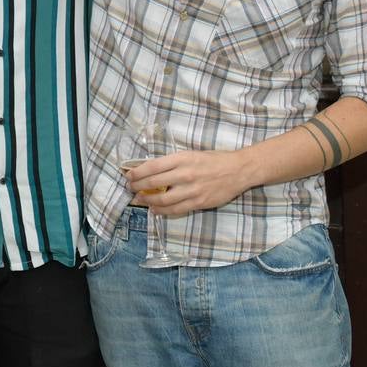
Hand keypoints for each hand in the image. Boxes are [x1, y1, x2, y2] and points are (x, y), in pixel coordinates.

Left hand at [126, 148, 252, 214]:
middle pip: (154, 184)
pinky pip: (176, 210)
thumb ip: (172, 163)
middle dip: (138, 188)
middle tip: (131, 189)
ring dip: (148, 202)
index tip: (129, 176)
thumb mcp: (190, 154)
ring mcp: (192, 190)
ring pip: (162, 200)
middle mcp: (185, 174)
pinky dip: (162, 211)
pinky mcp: (198, 203)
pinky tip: (155, 210)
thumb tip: (150, 171)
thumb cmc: (213, 159)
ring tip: (140, 201)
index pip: (152, 167)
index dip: (137, 173)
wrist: (238, 170)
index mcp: (182, 159)